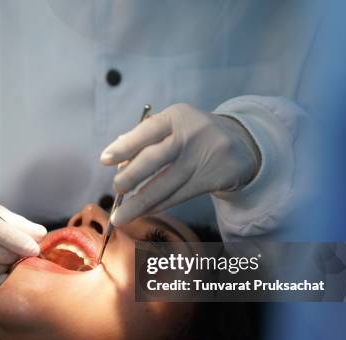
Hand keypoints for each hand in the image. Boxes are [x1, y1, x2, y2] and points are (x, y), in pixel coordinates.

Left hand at [100, 103, 260, 225]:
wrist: (241, 144)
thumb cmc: (192, 135)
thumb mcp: (174, 126)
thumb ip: (145, 139)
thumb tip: (116, 159)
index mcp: (176, 116)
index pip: (147, 130)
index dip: (125, 146)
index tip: (104, 159)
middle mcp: (191, 134)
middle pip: (156, 158)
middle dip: (132, 176)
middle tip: (116, 189)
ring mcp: (204, 157)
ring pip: (167, 184)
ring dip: (141, 203)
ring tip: (121, 216)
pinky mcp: (213, 178)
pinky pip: (180, 195)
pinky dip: (159, 206)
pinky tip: (144, 212)